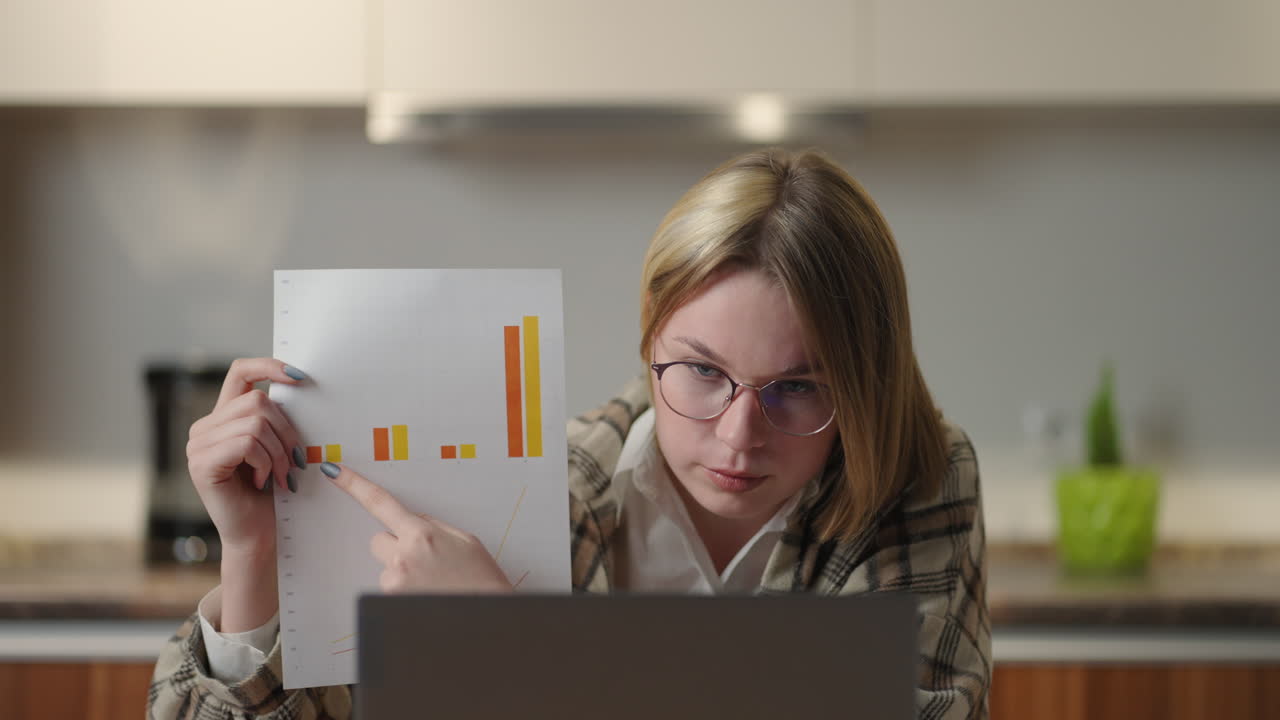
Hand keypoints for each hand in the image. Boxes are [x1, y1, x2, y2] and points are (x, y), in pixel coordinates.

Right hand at [186, 357, 304, 554]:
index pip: (240, 371)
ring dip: (279, 452)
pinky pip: (247, 443)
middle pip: (257, 401)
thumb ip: (274, 419)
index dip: (269, 366)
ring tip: (281, 475)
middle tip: (296, 461)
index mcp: (222, 418)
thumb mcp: (276, 446)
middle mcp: (204, 427)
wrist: (258, 534)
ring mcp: (198, 445)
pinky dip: (265, 463)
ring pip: (256, 423)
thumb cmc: (271, 492)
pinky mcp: (202, 463)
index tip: (300, 377)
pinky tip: (264, 482)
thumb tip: (300, 383)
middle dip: (286, 431)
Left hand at [321, 463, 512, 593]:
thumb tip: (414, 522)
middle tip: (425, 560)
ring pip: (386, 568)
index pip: (380, 503)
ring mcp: (395, 583)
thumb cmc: (482, 581)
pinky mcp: (391, 603)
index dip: (354, 485)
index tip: (334, 471)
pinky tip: (426, 596)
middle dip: (395, 545)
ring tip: (432, 584)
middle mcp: (403, 557)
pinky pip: (390, 590)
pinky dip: (405, 592)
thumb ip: (433, 527)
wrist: (489, 616)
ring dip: (402, 572)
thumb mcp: (465, 541)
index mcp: (422, 534)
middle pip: (378, 540)